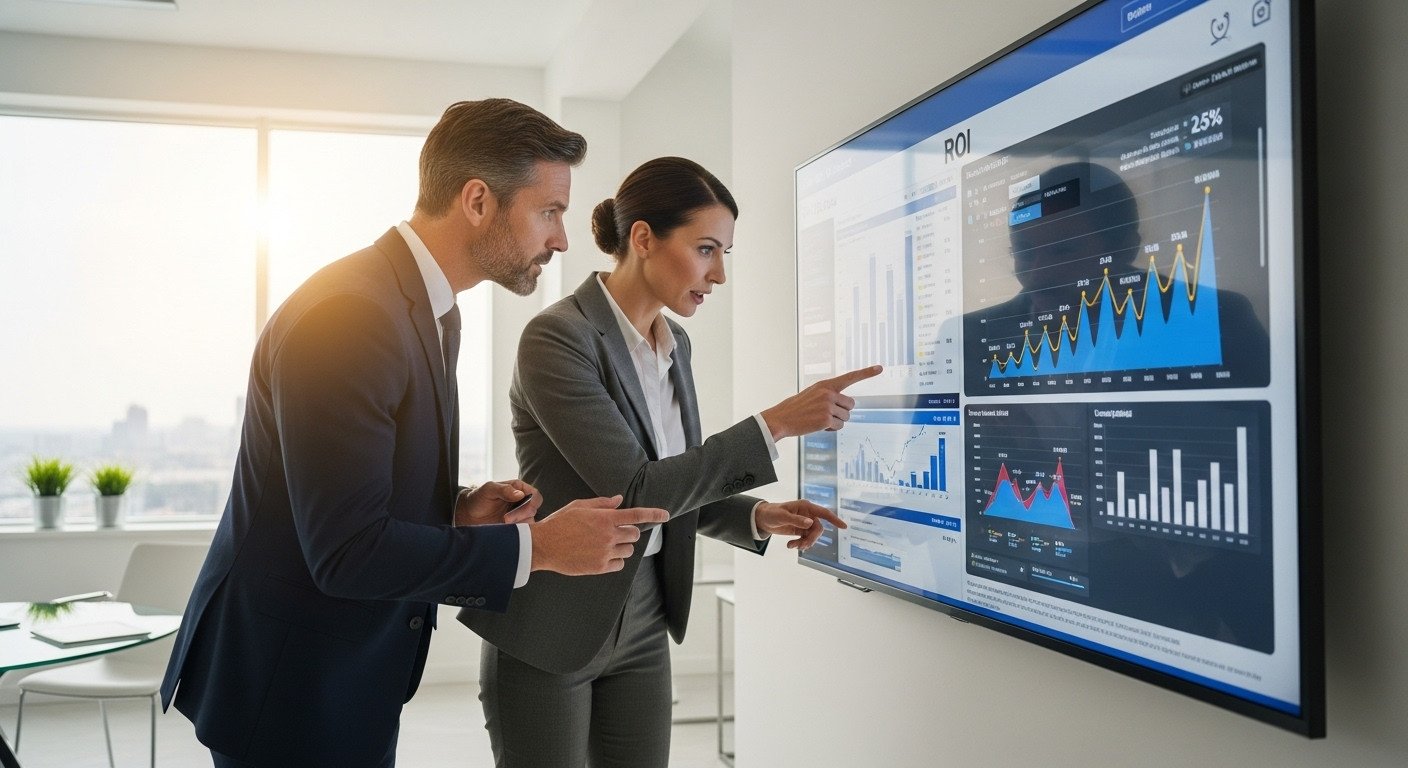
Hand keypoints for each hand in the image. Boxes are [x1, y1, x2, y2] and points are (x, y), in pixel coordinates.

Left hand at [454, 480, 541, 525]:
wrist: (468, 514)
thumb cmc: (478, 498)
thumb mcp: (489, 489)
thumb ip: (505, 490)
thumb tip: (520, 494)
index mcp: (518, 488)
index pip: (535, 494)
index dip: (531, 502)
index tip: (519, 509)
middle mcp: (521, 501)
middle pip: (534, 509)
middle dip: (523, 515)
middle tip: (507, 519)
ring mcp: (519, 514)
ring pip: (531, 521)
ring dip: (519, 524)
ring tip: (504, 523)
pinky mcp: (515, 526)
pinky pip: (524, 530)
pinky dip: (517, 531)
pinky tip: (506, 528)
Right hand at [529, 495, 669, 575]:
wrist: (543, 546)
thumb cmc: (559, 523)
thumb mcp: (579, 506)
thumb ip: (602, 504)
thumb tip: (619, 500)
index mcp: (605, 518)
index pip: (636, 515)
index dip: (654, 515)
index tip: (665, 515)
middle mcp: (608, 535)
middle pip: (634, 534)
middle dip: (629, 532)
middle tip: (615, 532)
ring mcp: (605, 552)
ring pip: (629, 550)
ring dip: (623, 546)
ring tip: (605, 544)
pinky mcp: (600, 567)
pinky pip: (619, 564)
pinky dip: (615, 560)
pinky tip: (602, 555)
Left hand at [755, 499, 846, 549]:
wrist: (763, 519)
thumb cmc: (772, 513)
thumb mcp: (782, 516)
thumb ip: (796, 520)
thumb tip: (810, 523)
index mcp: (806, 507)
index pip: (824, 513)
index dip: (834, 519)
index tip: (844, 526)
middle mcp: (807, 514)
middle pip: (818, 529)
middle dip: (811, 539)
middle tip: (802, 546)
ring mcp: (804, 523)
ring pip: (812, 536)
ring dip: (804, 543)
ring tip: (792, 546)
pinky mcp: (800, 530)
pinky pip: (805, 539)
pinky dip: (799, 544)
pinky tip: (790, 545)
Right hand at [760, 365, 881, 439]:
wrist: (781, 418)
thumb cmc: (796, 408)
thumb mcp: (812, 394)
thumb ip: (829, 394)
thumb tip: (846, 404)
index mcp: (825, 384)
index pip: (850, 377)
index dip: (867, 372)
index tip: (880, 368)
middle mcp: (829, 393)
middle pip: (851, 404)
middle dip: (842, 411)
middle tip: (827, 414)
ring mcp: (828, 406)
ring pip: (846, 417)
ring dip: (835, 421)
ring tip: (819, 419)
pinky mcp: (827, 419)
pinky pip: (839, 426)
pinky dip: (831, 429)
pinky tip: (818, 426)